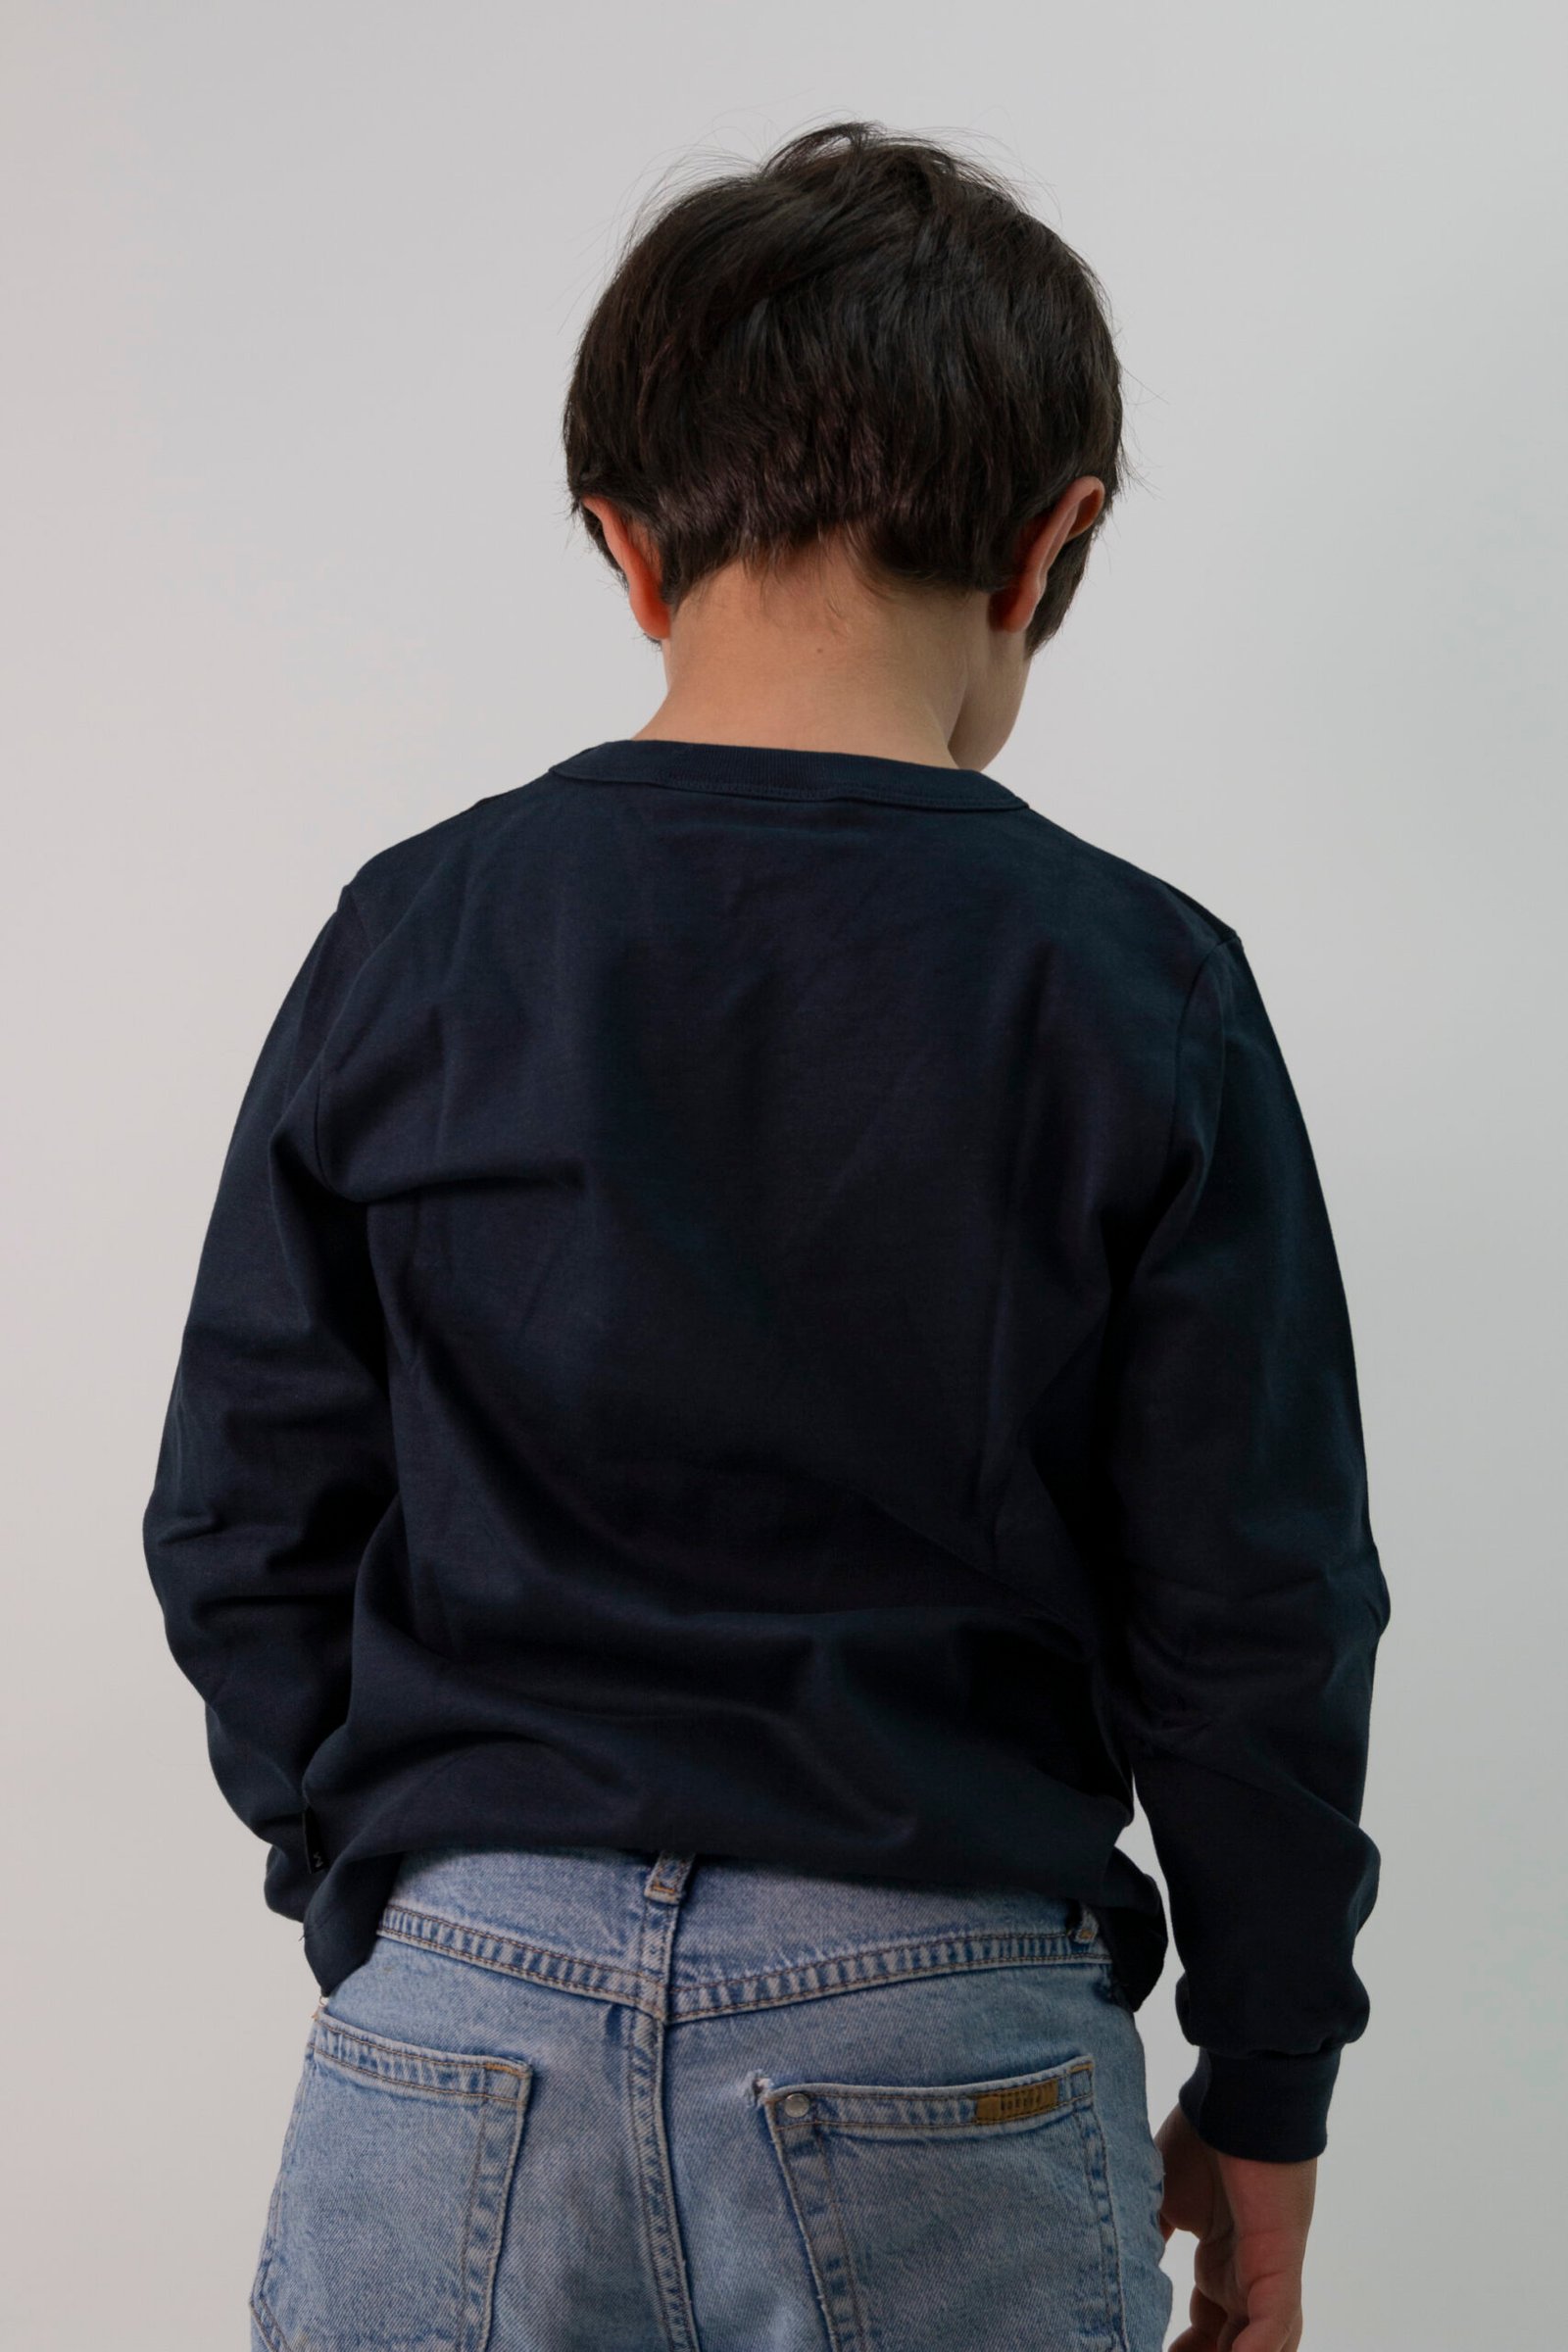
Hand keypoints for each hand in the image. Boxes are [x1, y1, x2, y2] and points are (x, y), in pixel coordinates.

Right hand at [1154, 2102, 1316, 2351]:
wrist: (1241, 2094)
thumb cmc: (1204, 2135)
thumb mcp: (1162, 2195)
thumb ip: (1148, 2233)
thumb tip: (1119, 2263)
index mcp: (1225, 2264)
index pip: (1211, 2327)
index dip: (1187, 2349)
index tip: (1144, 2350)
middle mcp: (1249, 2278)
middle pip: (1235, 2344)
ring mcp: (1268, 2275)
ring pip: (1261, 2346)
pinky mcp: (1281, 2265)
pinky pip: (1274, 2323)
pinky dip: (1257, 2351)